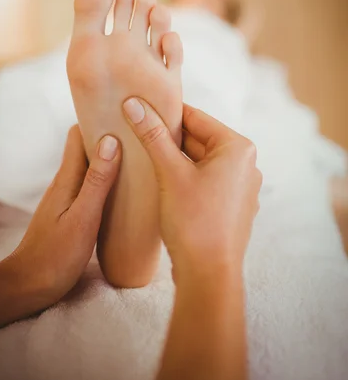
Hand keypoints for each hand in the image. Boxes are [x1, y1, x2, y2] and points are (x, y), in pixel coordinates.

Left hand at [7, 125, 120, 306]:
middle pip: (86, 147)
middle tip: (139, 136)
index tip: (122, 114)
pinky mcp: (71, 212)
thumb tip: (111, 140)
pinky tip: (125, 191)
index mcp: (67, 178)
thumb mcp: (83, 217)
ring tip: (138, 160)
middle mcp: (65, 182)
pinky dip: (107, 181)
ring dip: (111, 160)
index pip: (77, 134)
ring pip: (90, 167)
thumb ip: (97, 181)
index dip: (96, 119)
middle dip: (109, 137)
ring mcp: (67, 197)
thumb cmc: (56, 255)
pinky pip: (91, 186)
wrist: (29, 285)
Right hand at [123, 99, 260, 284]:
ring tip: (142, 154)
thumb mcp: (169, 172)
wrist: (209, 275)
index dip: (166, 112)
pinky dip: (184, 176)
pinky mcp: (230, 206)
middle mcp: (245, 164)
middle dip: (167, 136)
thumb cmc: (194, 221)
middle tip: (135, 130)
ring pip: (199, 161)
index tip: (140, 106)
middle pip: (198, 139)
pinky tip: (159, 179)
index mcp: (238, 148)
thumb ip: (152, 135)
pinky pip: (204, 180)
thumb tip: (134, 104)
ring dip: (173, 157)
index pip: (196, 118)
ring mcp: (240, 187)